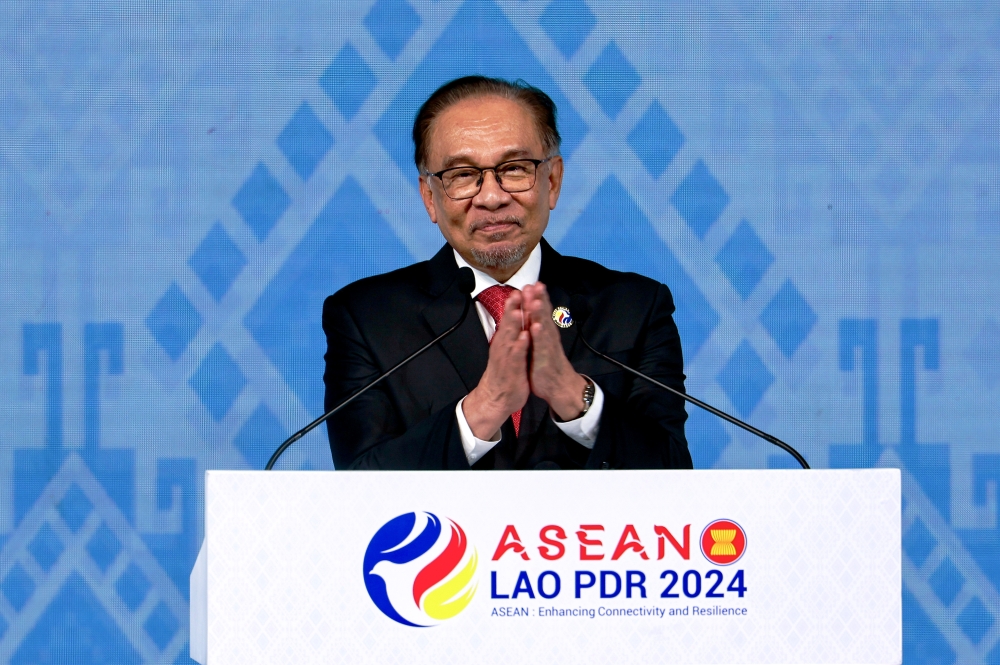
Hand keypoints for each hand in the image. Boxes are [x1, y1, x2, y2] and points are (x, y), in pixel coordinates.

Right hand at [463, 290, 530, 438]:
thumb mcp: (508, 350)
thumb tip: (516, 319)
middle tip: (517, 292)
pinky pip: (516, 356)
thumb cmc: (504, 372)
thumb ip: (512, 334)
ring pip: (510, 337)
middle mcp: (503, 345)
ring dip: (514, 324)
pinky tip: (524, 337)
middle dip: (513, 308)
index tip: (520, 289)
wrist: (496, 397)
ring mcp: (506, 357)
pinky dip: (520, 346)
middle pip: (508, 324)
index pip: (510, 319)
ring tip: (518, 310)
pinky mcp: (511, 369)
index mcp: (505, 340)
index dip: (514, 304)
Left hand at [522, 282, 587, 420]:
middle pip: (543, 315)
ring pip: (543, 327)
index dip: (536, 298)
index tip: (532, 283)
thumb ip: (536, 330)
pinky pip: (542, 346)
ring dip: (540, 313)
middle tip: (536, 284)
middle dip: (539, 299)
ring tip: (537, 299)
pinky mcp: (545, 359)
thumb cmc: (547, 365)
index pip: (540, 312)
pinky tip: (536, 326)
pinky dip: (539, 335)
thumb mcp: (539, 345)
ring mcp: (547, 347)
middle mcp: (547, 337)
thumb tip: (532, 316)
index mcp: (543, 333)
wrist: (559, 387)